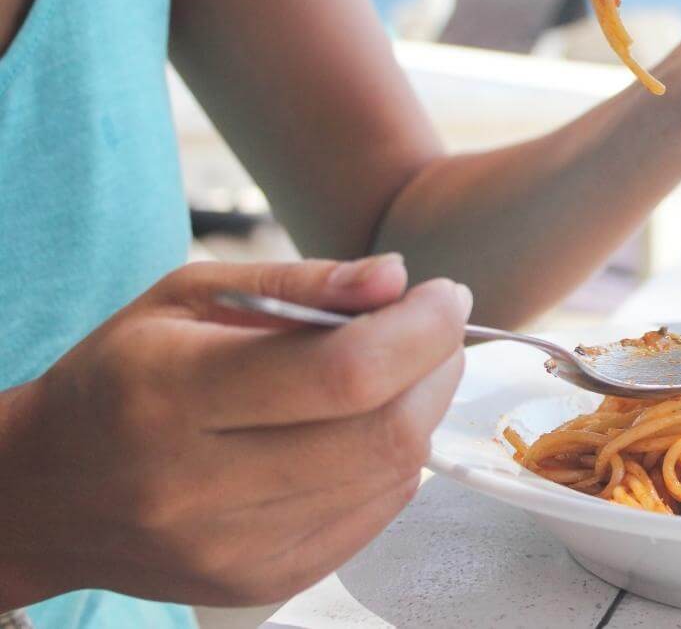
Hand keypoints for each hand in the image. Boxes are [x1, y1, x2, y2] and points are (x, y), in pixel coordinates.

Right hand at [0, 255, 469, 607]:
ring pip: (389, 479)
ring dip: (425, 412)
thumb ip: (299, 282)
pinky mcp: (260, 584)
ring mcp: (233, 550)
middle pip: (382, 433)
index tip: (447, 296)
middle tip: (440, 329)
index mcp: (174, 395)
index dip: (420, 330)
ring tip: (408, 370)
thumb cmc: (125, 373)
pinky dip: (397, 463)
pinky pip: (373, 518)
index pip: (341, 372)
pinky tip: (371, 426)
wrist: (52, 491)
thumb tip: (396, 277)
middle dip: (439, 368)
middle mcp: (199, 487)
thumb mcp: (191, 296)